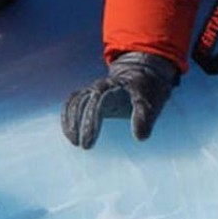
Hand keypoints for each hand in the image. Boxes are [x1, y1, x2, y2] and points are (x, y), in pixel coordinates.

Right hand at [61, 52, 178, 148]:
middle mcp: (99, 87)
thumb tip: (139, 138)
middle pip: (82, 102)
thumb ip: (144, 118)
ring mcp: (93, 90)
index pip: (96, 103)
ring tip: (74, 142)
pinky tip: (70, 134)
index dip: (90, 123)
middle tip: (82, 146)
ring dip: (70, 120)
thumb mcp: (150, 102)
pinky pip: (73, 102)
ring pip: (74, 101)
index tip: (88, 143)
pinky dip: (67, 115)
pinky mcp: (90, 95)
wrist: (141, 72)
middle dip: (79, 124)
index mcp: (112, 87)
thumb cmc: (145, 89)